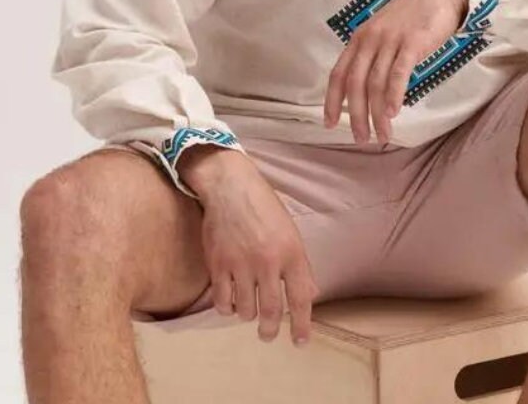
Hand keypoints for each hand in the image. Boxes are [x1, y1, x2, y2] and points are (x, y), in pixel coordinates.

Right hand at [188, 150, 319, 345]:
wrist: (230, 186)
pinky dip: (227, 308)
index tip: (300, 342)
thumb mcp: (290, 231)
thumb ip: (299, 265)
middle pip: (272, 311)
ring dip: (248, 314)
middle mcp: (267, 261)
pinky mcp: (217, 264)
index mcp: (291, 252)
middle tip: (268, 335)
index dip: (302, 324)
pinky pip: (222, 302)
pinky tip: (230, 301)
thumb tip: (310, 295)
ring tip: (249, 308)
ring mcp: (240, 264)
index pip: (301, 297)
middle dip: (270, 330)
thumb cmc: (264, 207)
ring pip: (245, 310)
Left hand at [323, 0, 468, 143]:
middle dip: (356, 115)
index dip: (332, 101)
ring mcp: (390, 40)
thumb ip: (373, 54)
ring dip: (377, 114)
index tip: (330, 124)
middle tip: (361, 139)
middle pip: (355, 84)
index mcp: (360, 38)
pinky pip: (398, 73)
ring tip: (383, 135)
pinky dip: (394, 95)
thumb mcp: (384, 31)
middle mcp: (370, 39)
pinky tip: (393, 113)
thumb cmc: (413, 15)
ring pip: (376, 84)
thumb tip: (366, 89)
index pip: (338, 74)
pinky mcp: (412, 43)